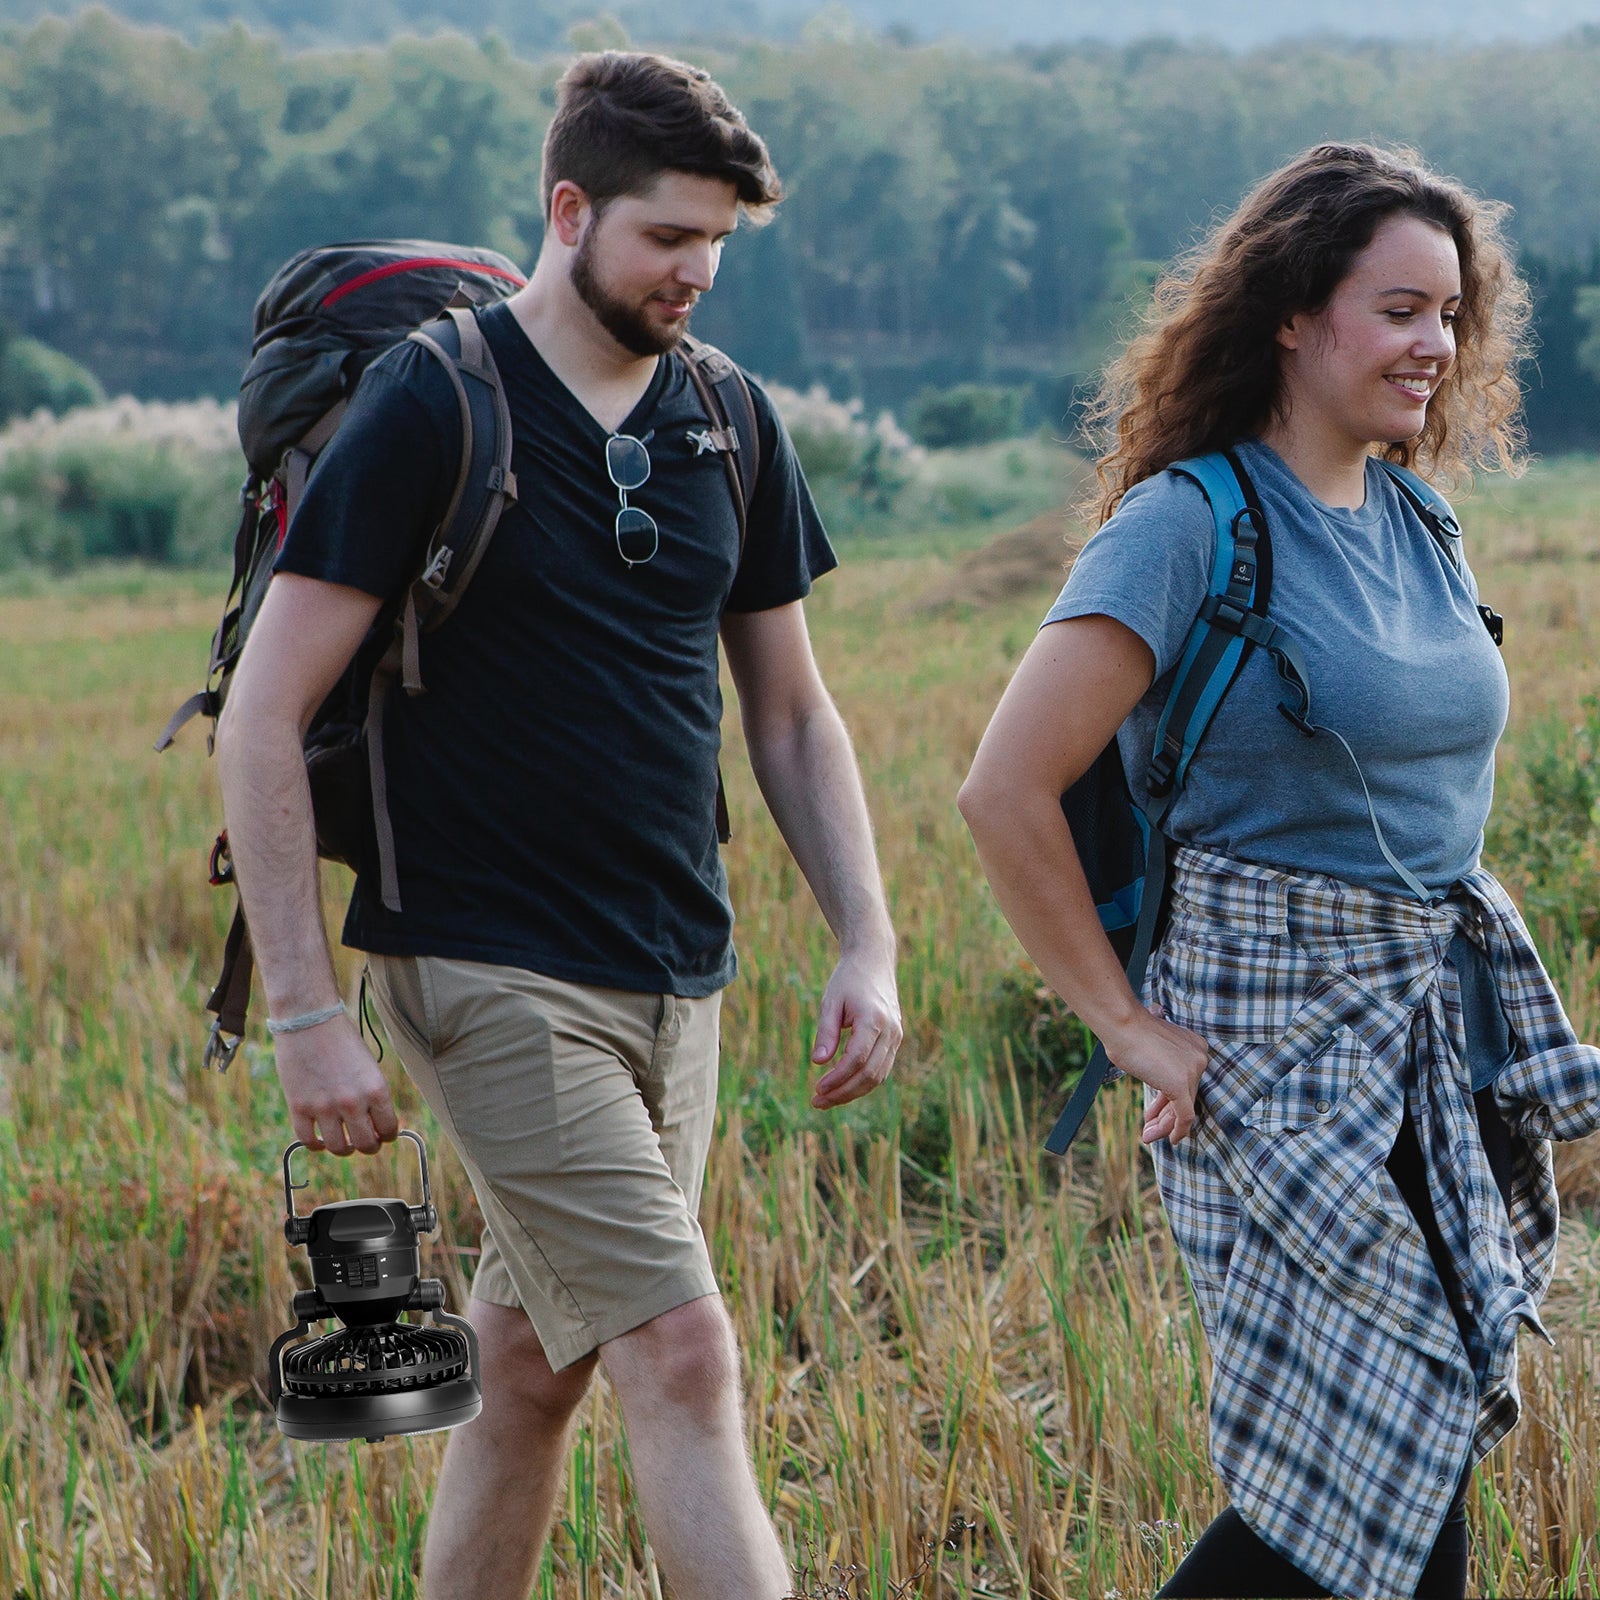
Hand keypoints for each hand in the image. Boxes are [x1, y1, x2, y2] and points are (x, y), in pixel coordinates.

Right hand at [272, 1014, 400, 1155]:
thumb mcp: (369, 1066)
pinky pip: (309, 1141)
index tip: (382, 1133)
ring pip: (339, 1148)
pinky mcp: (299, 1107)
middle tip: (365, 1141)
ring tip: (343, 1142)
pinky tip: (320, 1138)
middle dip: (369, 1146)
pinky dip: (316, 1145)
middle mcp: (353, 1102)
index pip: (389, 1129)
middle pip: (366, 1145)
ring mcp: (324, 1107)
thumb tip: (375, 1123)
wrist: (309, 1020)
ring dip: (343, 1149)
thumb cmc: (342, 1038)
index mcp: (376, 1090)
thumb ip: (372, 1095)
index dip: (387, 1134)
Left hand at [810, 949, 902, 1109]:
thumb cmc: (848, 979)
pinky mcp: (895, 1039)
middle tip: (817, 1102)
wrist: (874, 961)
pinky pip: (882, 1068)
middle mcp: (890, 1030)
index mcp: (873, 1019)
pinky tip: (842, 1087)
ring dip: (853, 1092)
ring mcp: (896, 1036)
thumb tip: (818, 1063)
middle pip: (870, 1074)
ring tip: (827, 1099)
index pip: (857, 1059)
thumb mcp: (831, 1001)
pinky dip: (863, 1082)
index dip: (837, 1079)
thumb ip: (826, 1032)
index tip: (817, 1089)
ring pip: (878, 1076)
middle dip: (843, 1092)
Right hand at [1100, 1003, 1209, 1144]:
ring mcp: (1192, 1071)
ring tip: (1149, 1136)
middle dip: (1166, 1115)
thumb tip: (1158, 1079)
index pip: (1186, 1081)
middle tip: (1150, 1127)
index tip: (1156, 1111)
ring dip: (1166, 1125)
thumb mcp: (1151, 1049)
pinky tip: (1171, 1139)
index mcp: (1195, 1046)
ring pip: (1184, 1108)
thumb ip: (1162, 1065)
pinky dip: (1178, 1130)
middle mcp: (1200, 1058)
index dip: (1169, 1099)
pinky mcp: (1181, 1084)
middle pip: (1186, 1095)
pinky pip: (1184, 1115)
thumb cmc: (1127, 1031)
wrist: (1122, 1024)